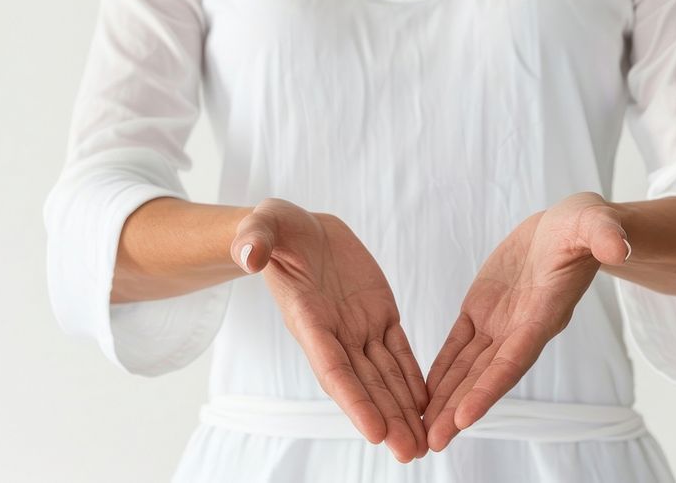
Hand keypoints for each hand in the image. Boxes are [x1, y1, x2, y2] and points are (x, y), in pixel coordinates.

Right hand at [229, 198, 428, 461]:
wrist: (300, 230)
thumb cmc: (275, 229)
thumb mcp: (262, 225)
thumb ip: (255, 240)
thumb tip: (248, 255)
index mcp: (306, 318)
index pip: (332, 367)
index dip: (354, 399)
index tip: (374, 430)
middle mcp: (334, 332)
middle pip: (363, 383)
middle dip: (386, 417)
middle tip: (410, 451)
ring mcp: (358, 326)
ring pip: (385, 375)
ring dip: (402, 409)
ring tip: (422, 443)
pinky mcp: (380, 313)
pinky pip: (400, 351)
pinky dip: (412, 378)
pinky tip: (427, 404)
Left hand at [423, 192, 629, 450]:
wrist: (567, 228)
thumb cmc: (586, 227)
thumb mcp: (596, 223)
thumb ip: (605, 236)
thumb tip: (619, 248)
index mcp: (544, 315)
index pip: (513, 360)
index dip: (489, 388)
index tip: (464, 419)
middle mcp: (520, 328)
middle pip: (485, 376)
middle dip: (458, 409)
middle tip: (432, 442)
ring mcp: (500, 322)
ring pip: (467, 367)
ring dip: (445, 398)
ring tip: (423, 430)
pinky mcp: (481, 309)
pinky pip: (457, 345)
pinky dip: (441, 369)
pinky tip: (425, 393)